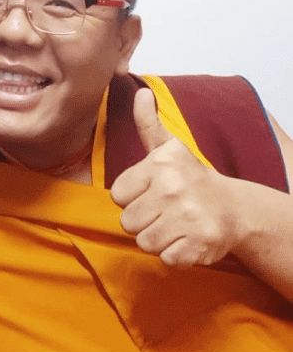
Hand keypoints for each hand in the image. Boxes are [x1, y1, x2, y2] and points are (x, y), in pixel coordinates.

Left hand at [110, 87, 241, 266]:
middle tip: (162, 210)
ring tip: (173, 224)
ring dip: (156, 238)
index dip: (131, 197)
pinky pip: (165, 258)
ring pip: (143, 242)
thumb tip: (139, 92)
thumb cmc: (190, 178)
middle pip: (127, 222)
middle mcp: (174, 190)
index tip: (150, 192)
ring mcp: (188, 219)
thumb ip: (147, 122)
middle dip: (142, 220)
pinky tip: (186, 238)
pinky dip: (174, 253)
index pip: (117, 196)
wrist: (234, 208)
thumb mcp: (167, 148)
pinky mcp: (199, 246)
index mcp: (160, 167)